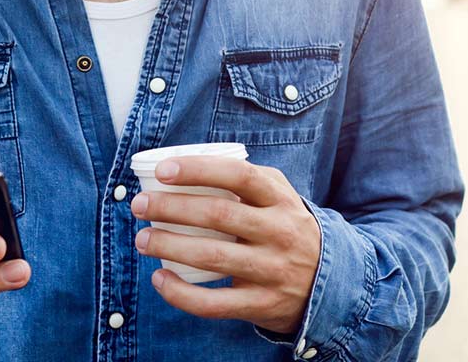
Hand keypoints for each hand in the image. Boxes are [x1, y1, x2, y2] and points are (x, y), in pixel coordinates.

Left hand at [131, 158, 319, 334]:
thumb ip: (250, 179)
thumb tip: (194, 164)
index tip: (162, 171)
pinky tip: (160, 279)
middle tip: (139, 206)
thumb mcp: (282, 199)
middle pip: (218, 214)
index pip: (239, 176)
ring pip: (212, 257)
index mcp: (281, 201)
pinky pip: (214, 303)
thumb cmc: (289, 230)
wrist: (328, 282)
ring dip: (169, 246)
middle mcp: (280, 233)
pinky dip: (180, 293)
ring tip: (142, 239)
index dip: (198, 170)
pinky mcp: (261, 304)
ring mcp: (272, 270)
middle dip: (171, 208)